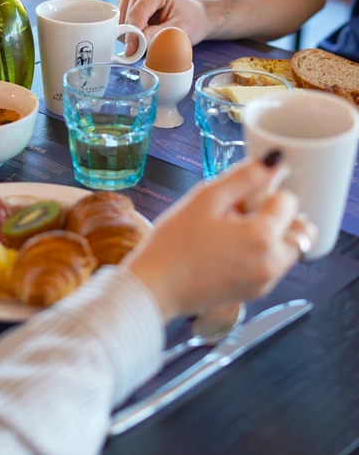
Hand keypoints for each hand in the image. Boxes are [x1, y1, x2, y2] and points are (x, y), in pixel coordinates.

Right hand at [118, 0, 209, 54]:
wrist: (194, 16)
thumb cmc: (191, 21)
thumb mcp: (180, 31)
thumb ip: (158, 36)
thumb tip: (137, 43)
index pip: (137, 12)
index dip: (132, 34)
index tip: (132, 51)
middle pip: (127, 14)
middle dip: (131, 33)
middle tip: (144, 48)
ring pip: (120, 16)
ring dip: (128, 32)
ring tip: (147, 38)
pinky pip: (120, 17)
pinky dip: (127, 29)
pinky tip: (142, 33)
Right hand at [124, 158, 316, 320]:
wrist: (156, 286)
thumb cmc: (175, 242)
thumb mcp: (206, 198)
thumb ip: (244, 176)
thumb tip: (274, 161)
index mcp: (262, 236)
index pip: (290, 201)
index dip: (266, 192)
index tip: (241, 198)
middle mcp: (272, 262)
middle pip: (299, 228)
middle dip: (278, 216)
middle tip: (243, 214)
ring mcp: (265, 282)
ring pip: (288, 249)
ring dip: (272, 236)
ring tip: (233, 233)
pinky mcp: (255, 293)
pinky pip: (273, 267)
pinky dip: (262, 255)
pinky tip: (228, 250)